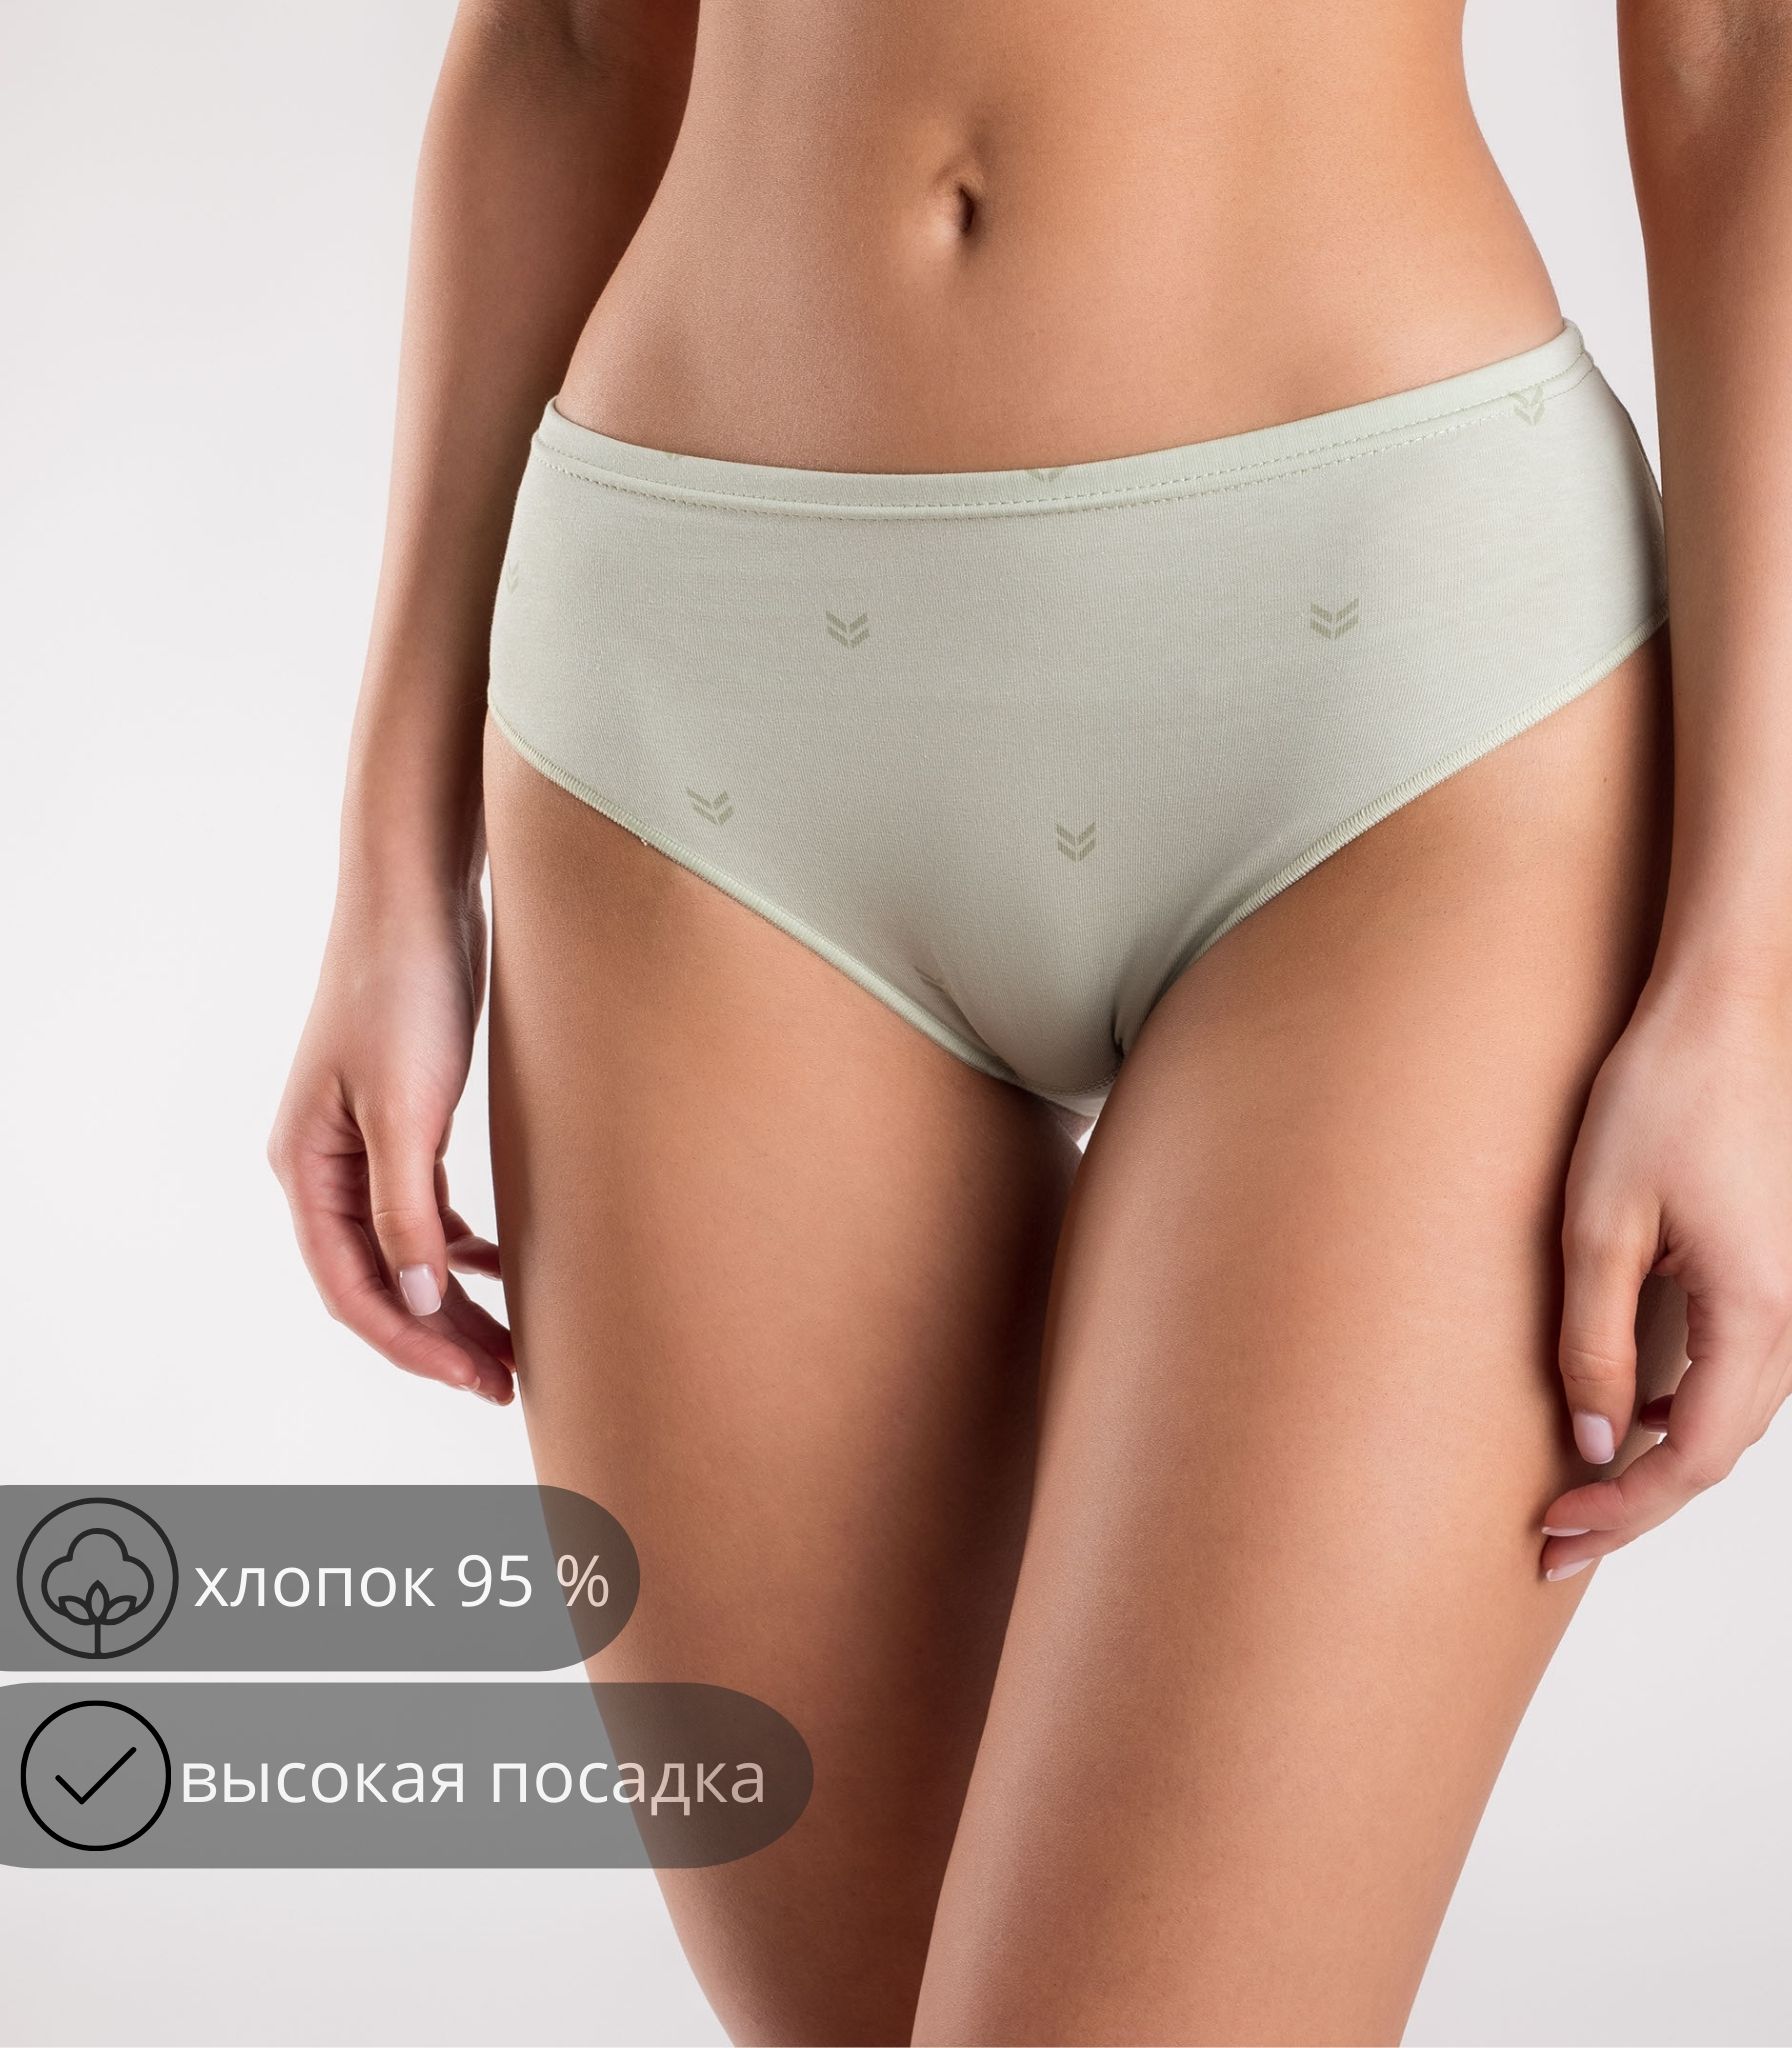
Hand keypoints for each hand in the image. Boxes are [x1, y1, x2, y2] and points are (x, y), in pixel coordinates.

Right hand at [268, 889, 513, 1403]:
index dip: (415, 1345)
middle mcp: (324, 1165)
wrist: (419, 896)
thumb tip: (420, 1302)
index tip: (478, 1380)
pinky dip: (459, 1245)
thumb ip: (407, 1212)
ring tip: (511, 1339)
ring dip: (453, 1298)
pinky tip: (499, 1262)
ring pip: (405, 1250)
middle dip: (439, 1336)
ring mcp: (362, 1143)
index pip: (353, 1291)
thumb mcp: (406, 1109)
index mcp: (308, 1169)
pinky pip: (423, 1210)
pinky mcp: (403, 1117)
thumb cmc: (405, 991)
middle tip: (507, 1379)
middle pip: (377, 1281)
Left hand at [1541, 972, 1791, 1577]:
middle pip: (1718, 1452)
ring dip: (1662, 1462)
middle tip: (1554, 1541)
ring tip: (1583, 1494)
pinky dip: (1687, 1411)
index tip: (1553, 1534)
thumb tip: (1595, 1443)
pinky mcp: (1778, 1271)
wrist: (1727, 1013)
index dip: (1623, 1510)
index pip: (1691, 1458)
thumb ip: (1593, 1341)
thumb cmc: (1660, 1099)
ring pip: (1734, 1417)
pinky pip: (1740, 1371)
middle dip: (1636, 1505)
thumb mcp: (1597, 1224)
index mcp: (1757, 1313)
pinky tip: (1632, 1412)